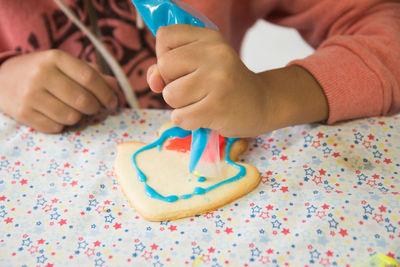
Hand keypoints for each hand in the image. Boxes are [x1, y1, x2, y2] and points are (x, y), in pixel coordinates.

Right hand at [0, 49, 122, 132]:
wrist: (3, 78)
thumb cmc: (45, 72)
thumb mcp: (66, 65)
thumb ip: (93, 74)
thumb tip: (115, 88)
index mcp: (56, 58)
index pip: (90, 78)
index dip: (107, 93)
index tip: (113, 102)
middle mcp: (42, 75)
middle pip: (83, 100)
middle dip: (95, 108)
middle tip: (94, 107)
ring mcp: (30, 95)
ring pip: (71, 117)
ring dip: (78, 117)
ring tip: (73, 109)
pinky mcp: (23, 114)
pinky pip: (56, 128)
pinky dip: (62, 125)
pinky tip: (56, 115)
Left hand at [147, 24, 268, 136]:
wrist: (263, 103)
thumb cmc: (226, 84)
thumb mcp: (202, 65)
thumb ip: (169, 67)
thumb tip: (153, 81)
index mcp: (210, 38)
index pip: (165, 36)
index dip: (165, 55)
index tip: (183, 67)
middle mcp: (215, 54)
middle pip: (164, 66)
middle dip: (172, 83)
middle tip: (195, 88)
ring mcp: (218, 80)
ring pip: (170, 94)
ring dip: (180, 105)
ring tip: (201, 103)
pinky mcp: (217, 107)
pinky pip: (180, 117)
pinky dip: (187, 122)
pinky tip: (204, 117)